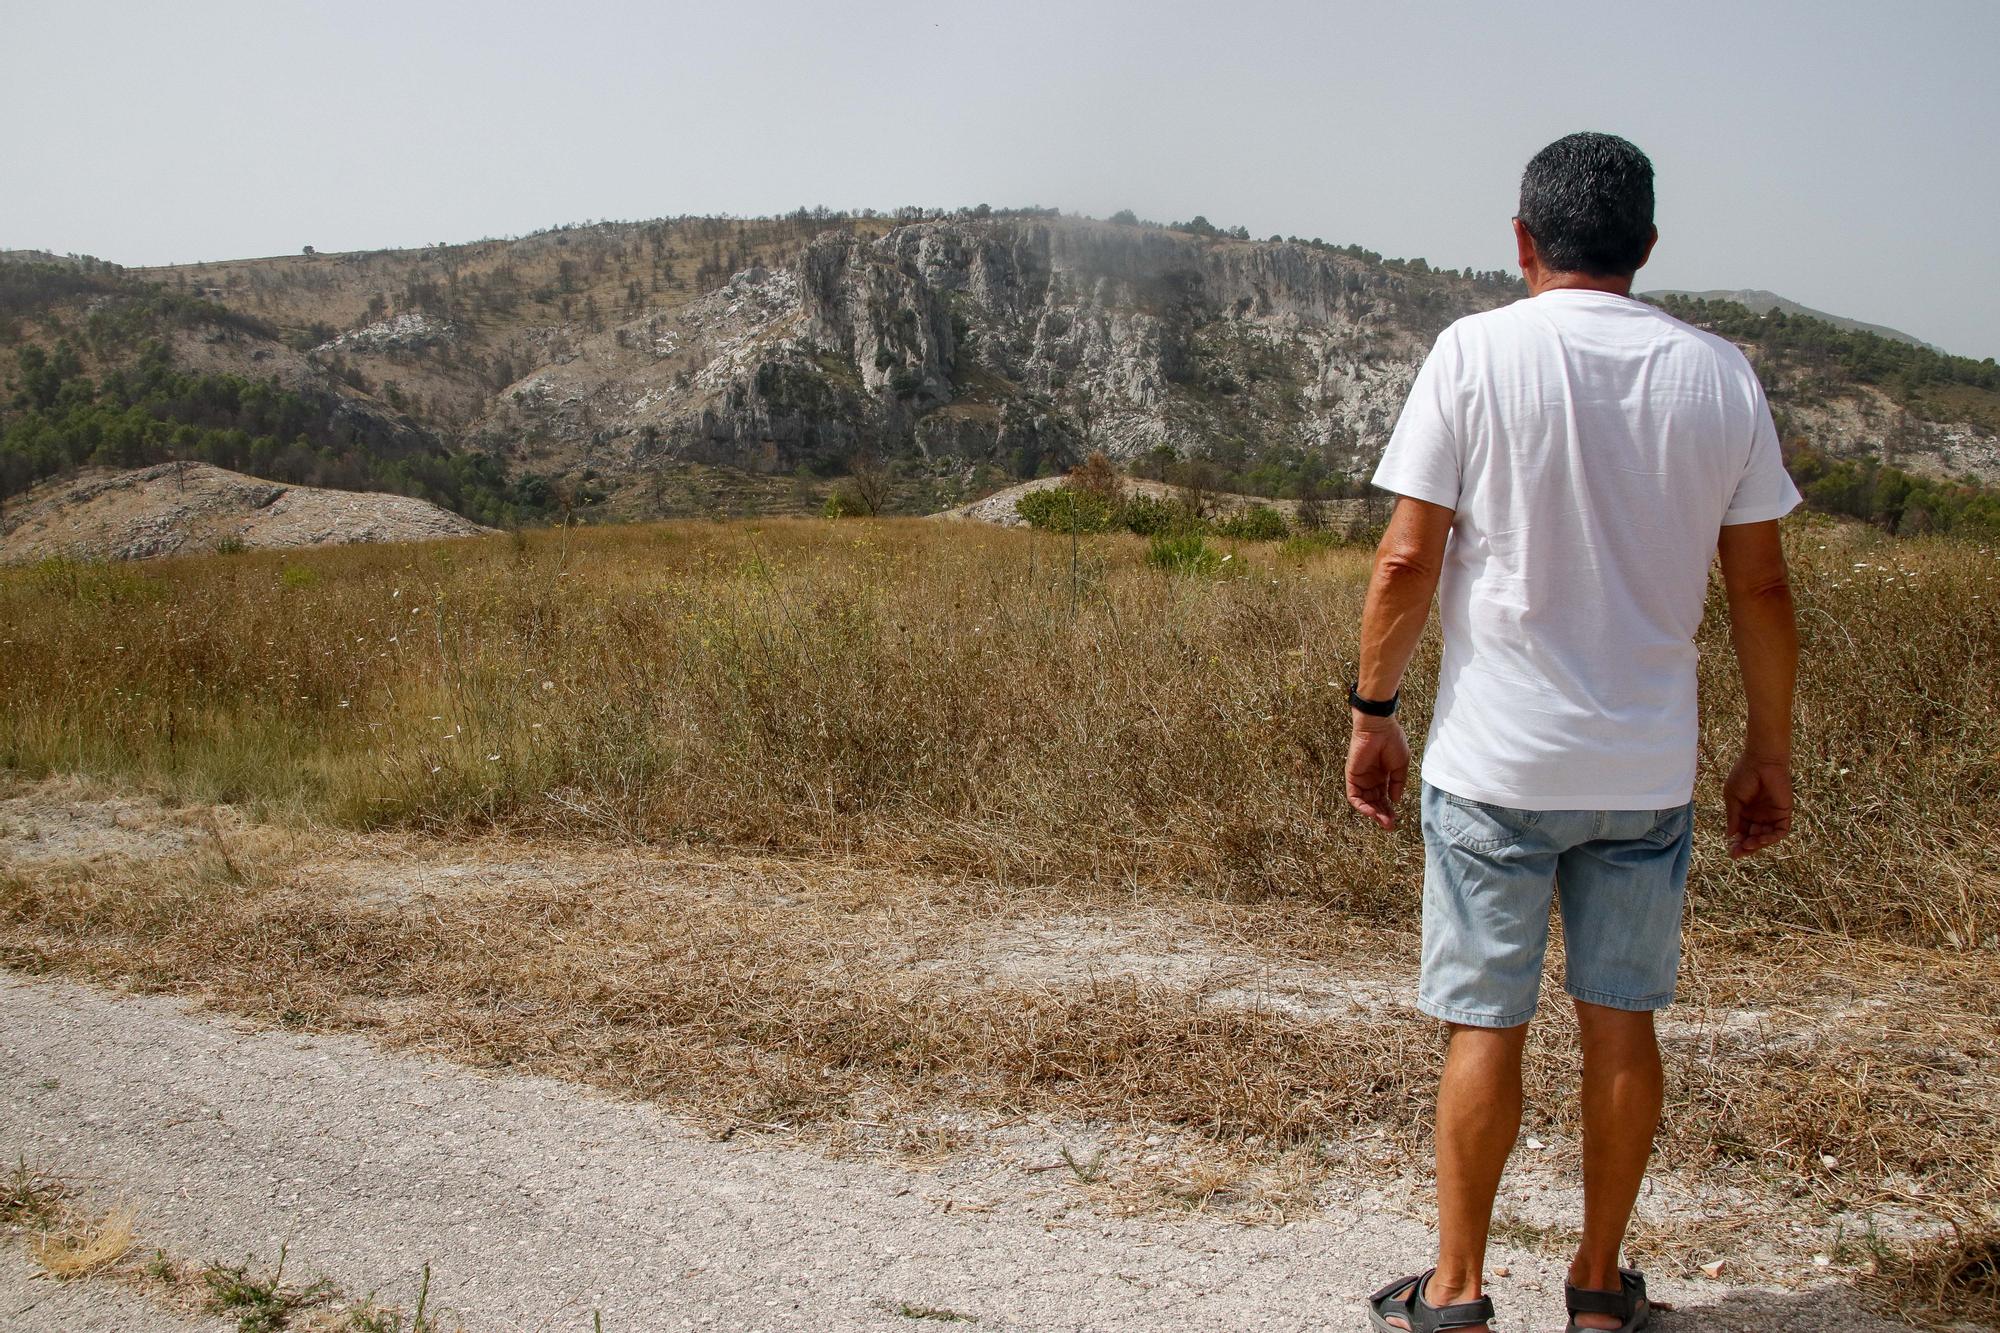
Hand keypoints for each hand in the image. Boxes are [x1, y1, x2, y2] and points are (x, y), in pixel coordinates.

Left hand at [1346, 712, 1409, 829]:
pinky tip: (1371, 812)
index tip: (1396, 820)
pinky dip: (1361, 806)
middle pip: (1375, 802)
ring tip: (1383, 821)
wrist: (1379, 727)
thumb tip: (1396, 800)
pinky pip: (1354, 796)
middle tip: (1390, 825)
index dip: (1389, 810)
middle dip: (1382, 815)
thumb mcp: (1401, 766)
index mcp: (1383, 776)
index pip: (1385, 798)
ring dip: (1373, 813)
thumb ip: (1398, 783)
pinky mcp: (1352, 776)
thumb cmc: (1392, 741)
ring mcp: (1361, 778)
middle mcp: (1371, 779)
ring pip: (1365, 802)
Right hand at [1723, 753, 1792, 857]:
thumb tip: (1730, 836)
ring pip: (1766, 837)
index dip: (1736, 843)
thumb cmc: (1744, 775)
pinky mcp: (1784, 813)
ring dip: (1758, 844)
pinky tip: (1762, 839)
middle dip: (1746, 847)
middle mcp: (1758, 815)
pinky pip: (1780, 831)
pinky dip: (1772, 838)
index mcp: (1744, 812)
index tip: (1731, 852)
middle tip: (1737, 853)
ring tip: (1749, 845)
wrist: (1762, 760)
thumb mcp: (1733, 798)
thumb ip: (1733, 817)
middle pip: (1753, 838)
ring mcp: (1771, 815)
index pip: (1741, 833)